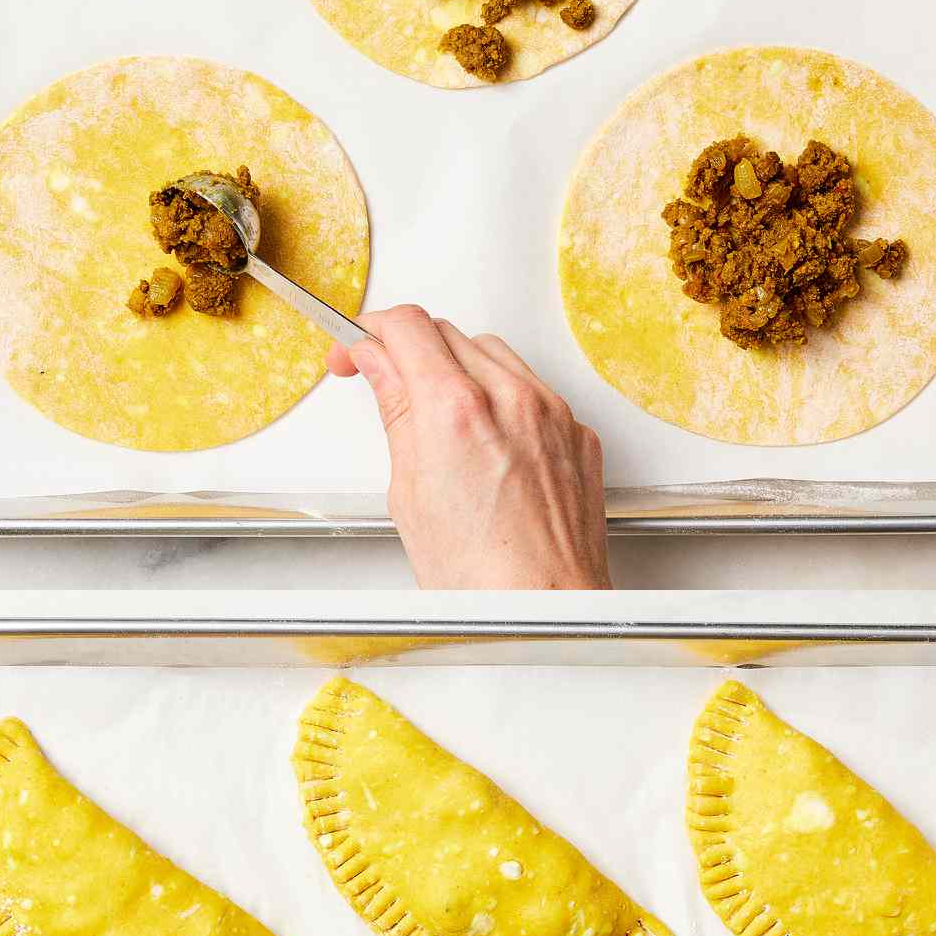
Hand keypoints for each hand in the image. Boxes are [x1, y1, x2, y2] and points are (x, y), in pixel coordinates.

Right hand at [328, 307, 610, 588]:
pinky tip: (486, 440)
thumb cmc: (480, 578)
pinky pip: (534, 390)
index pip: (406, 326)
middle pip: (448, 332)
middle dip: (410, 349)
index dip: (370, 331)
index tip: (357, 350)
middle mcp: (511, 399)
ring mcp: (552, 413)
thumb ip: (395, 412)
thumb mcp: (408, 492)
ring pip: (494, 354)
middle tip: (386, 381)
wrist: (546, 610)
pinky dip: (503, 399)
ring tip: (438, 417)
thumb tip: (378, 367)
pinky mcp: (577, 433)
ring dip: (459, 368)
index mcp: (456, 410)